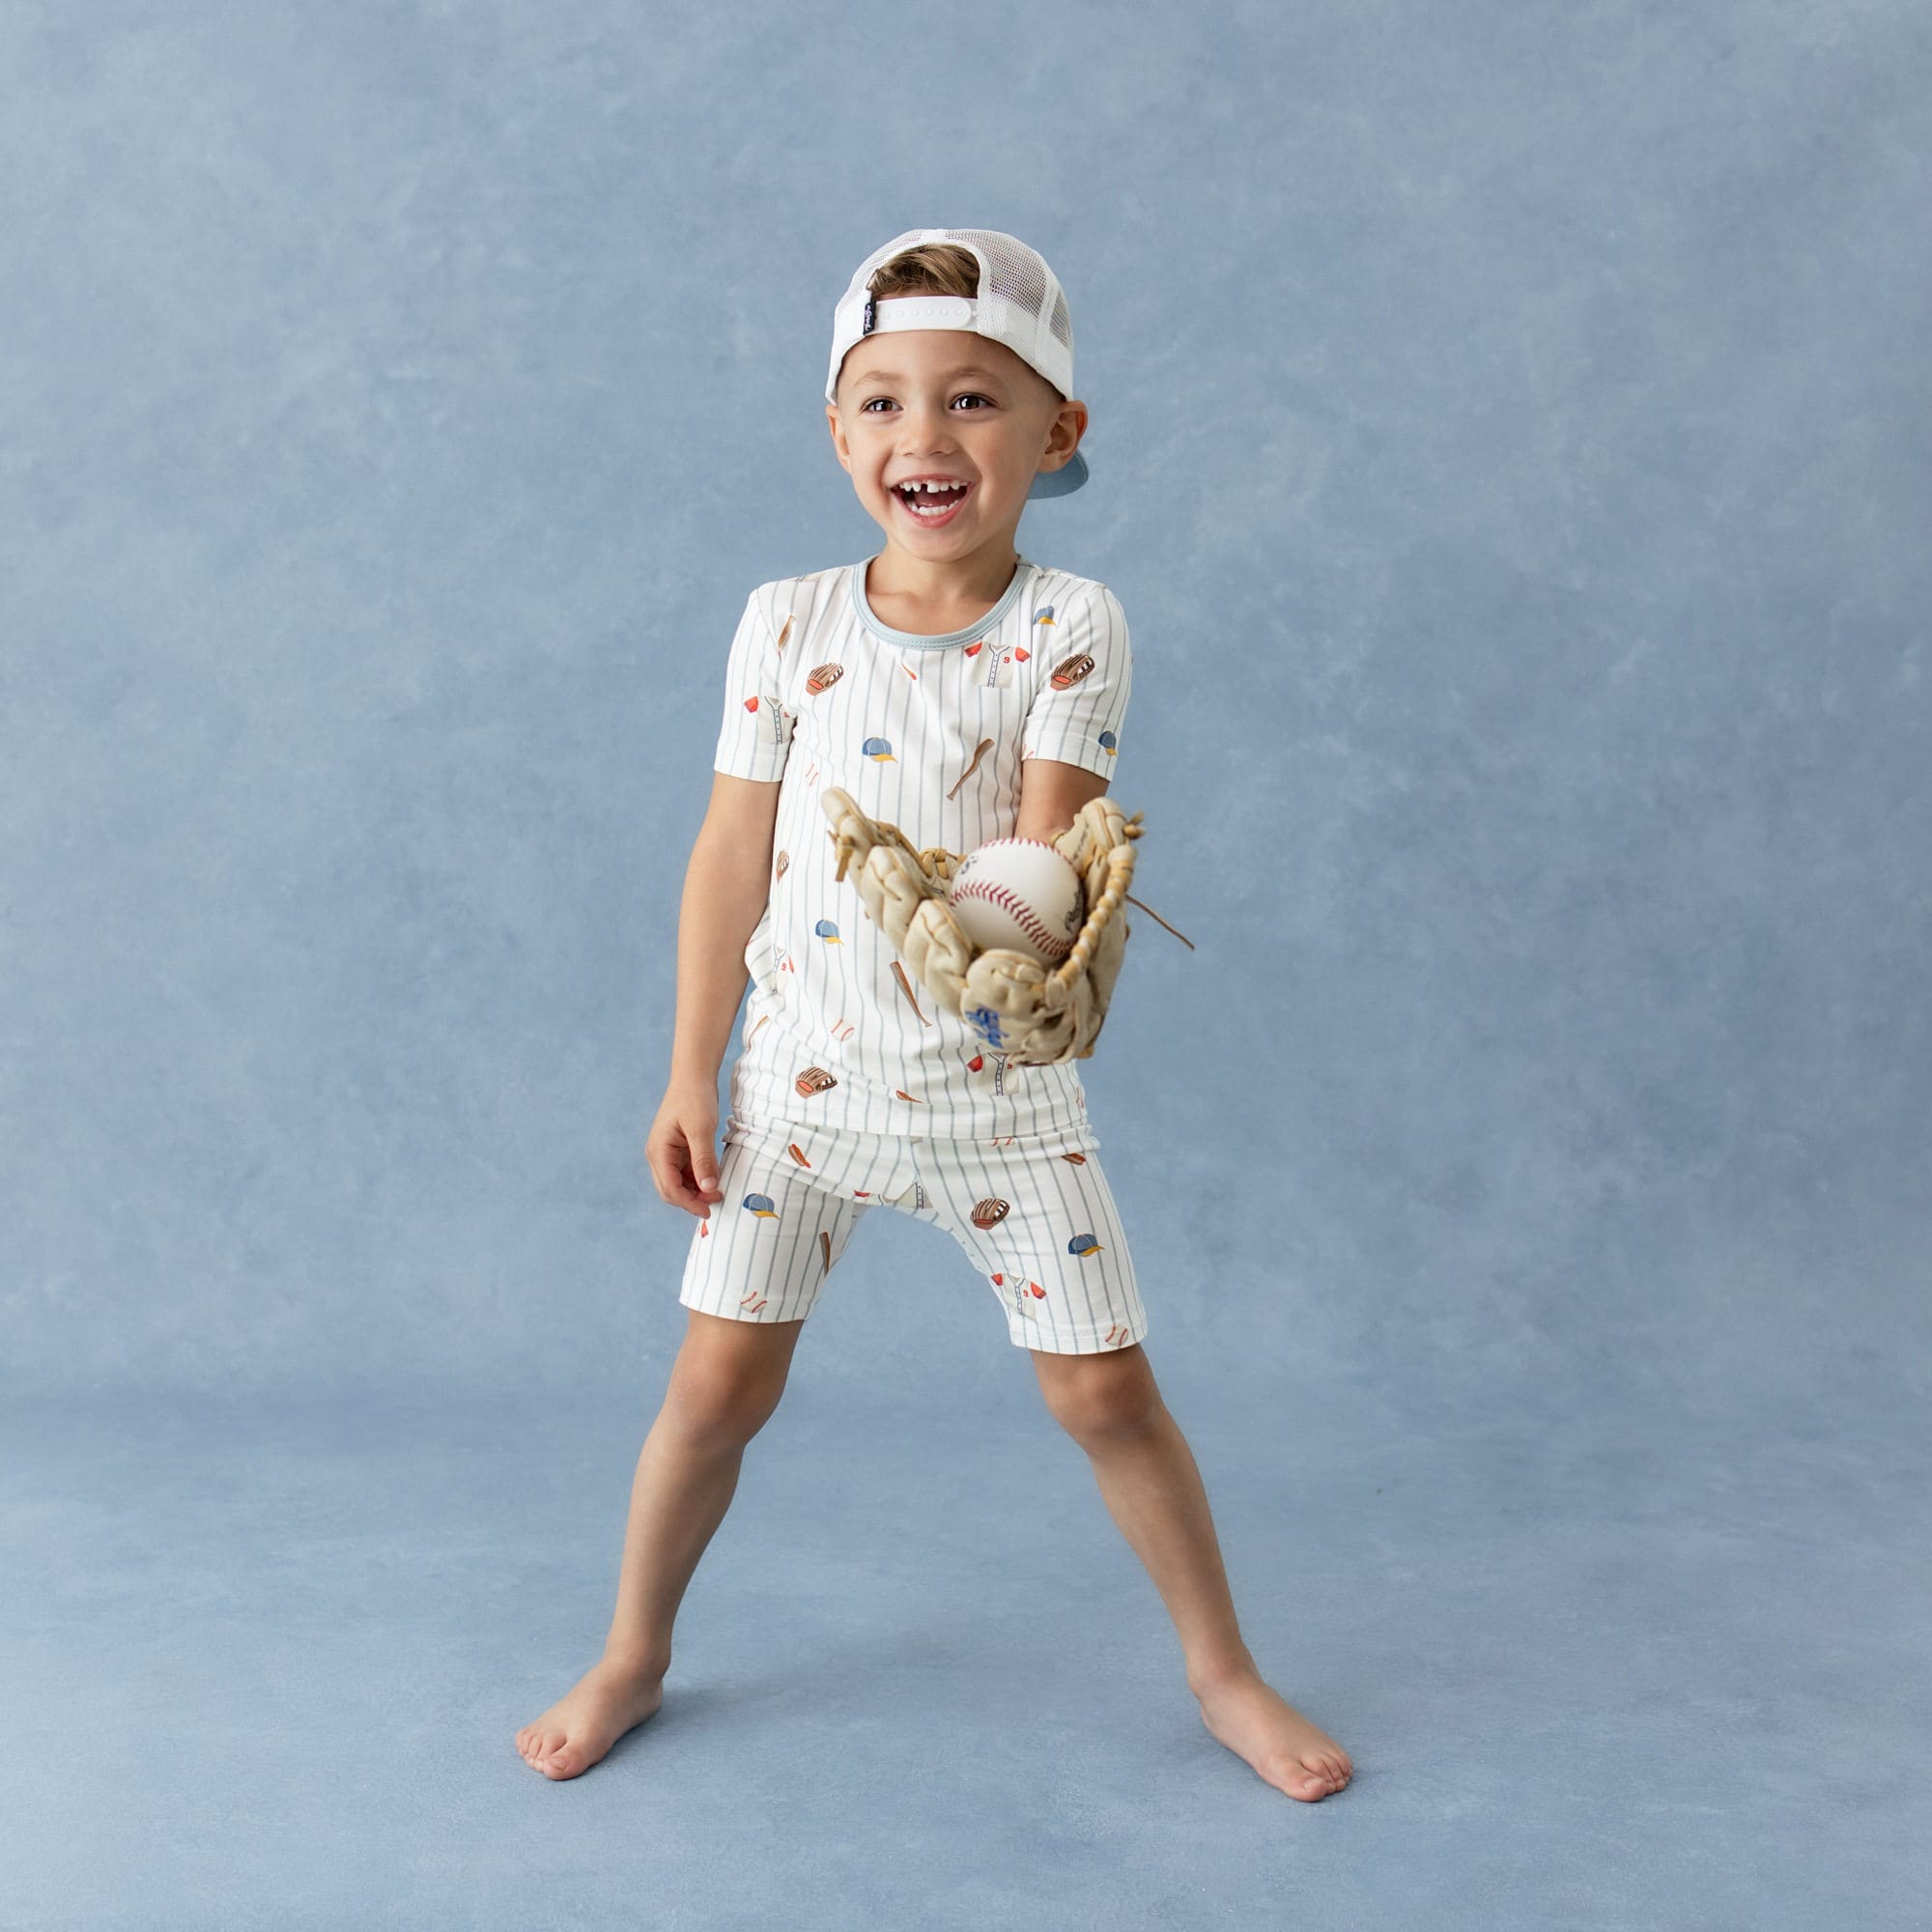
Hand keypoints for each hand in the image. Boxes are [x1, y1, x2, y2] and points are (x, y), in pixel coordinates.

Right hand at [645, 1081, 726, 1218]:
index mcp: (658, 1151)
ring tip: (717, 1191)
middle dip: (692, 1200)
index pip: (670, 1188)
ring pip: (678, 1183)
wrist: (693, 1076)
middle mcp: (658, 1155)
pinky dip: (697, 1180)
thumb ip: (704, 1159)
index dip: (689, 1203)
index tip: (709, 1209)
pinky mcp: (677, 1149)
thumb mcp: (701, 1129)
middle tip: (717, 1200)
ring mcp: (667, 1152)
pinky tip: (713, 1179)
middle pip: (670, 1190)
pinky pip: (685, 1172)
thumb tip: (708, 1188)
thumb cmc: (695, 1098)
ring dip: (695, 1191)